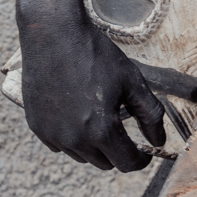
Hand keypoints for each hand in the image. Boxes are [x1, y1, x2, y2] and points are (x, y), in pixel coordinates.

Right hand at [16, 15, 165, 172]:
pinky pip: (59, 145)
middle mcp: (75, 139)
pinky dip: (70, 138)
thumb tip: (159, 142)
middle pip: (105, 163)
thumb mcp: (132, 81)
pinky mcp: (37, 126)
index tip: (144, 152)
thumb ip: (150, 115)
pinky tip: (75, 114)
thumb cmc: (95, 54)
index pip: (127, 163)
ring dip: (93, 145)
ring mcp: (53, 134)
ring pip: (81, 156)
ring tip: (96, 116)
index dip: (141, 159)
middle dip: (117, 151)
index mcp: (102, 129)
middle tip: (120, 127)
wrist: (53, 33)